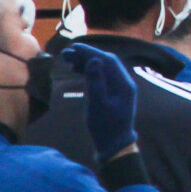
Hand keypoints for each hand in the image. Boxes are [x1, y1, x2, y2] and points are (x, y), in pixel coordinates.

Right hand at [62, 43, 138, 162]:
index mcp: (124, 83)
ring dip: (86, 63)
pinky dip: (89, 72)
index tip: (74, 47)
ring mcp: (119, 88)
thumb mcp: (97, 104)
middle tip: (66, 54)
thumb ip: (95, 81)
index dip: (91, 52)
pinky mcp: (113, 94)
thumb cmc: (105, 126)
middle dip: (87, 56)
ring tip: (68, 61)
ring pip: (103, 69)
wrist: (114, 144)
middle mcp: (124, 82)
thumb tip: (94, 60)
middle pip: (105, 62)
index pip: (108, 60)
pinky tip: (77, 71)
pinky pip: (101, 77)